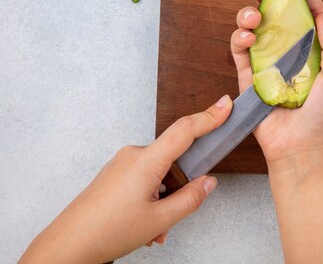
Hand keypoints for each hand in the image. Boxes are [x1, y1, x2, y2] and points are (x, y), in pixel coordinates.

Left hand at [20, 95, 232, 263]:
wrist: (67, 246)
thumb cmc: (107, 232)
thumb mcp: (160, 220)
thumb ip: (191, 198)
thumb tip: (208, 182)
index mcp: (146, 161)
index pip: (184, 131)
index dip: (208, 117)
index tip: (225, 105)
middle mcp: (133, 155)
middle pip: (174, 160)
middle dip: (180, 188)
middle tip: (174, 216)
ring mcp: (122, 164)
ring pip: (159, 175)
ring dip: (164, 200)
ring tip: (154, 230)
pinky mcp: (116, 173)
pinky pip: (145, 179)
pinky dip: (152, 200)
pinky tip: (145, 225)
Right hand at [230, 0, 322, 170]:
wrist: (300, 145)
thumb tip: (322, 15)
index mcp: (312, 48)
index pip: (307, 13)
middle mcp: (289, 51)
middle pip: (275, 14)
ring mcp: (267, 62)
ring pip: (253, 28)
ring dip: (248, 14)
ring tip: (253, 16)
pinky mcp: (249, 76)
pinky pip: (240, 51)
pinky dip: (239, 38)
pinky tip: (246, 35)